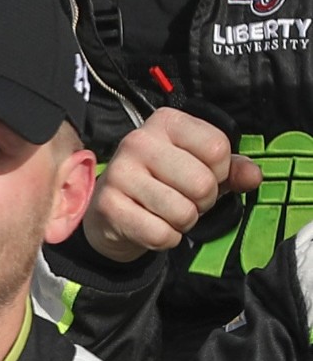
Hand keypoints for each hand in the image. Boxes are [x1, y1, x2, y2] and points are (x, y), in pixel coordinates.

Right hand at [83, 107, 261, 261]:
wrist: (111, 209)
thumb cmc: (161, 183)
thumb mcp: (199, 166)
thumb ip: (232, 169)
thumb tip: (253, 177)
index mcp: (166, 122)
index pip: (218, 148)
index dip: (219, 172)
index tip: (201, 176)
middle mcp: (138, 142)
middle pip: (202, 183)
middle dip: (203, 202)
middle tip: (185, 200)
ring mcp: (120, 173)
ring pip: (182, 212)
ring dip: (183, 222)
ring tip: (167, 213)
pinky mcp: (108, 206)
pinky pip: (160, 234)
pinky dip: (165, 239)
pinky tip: (152, 227)